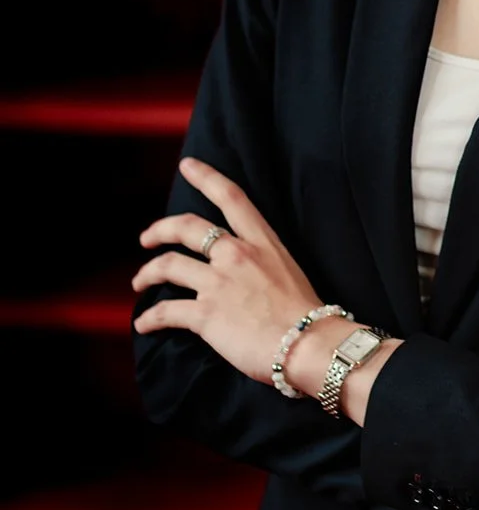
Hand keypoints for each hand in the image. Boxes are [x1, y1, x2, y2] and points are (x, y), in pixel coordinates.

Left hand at [131, 156, 320, 384]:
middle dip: (160, 229)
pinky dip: (150, 318)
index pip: (232, 197)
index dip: (206, 177)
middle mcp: (236, 255)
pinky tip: (144, 323)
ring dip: (147, 273)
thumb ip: (261, 264)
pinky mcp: (206, 315)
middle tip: (147, 238)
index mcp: (261, 242)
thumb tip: (245, 273)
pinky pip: (166, 311)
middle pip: (187, 226)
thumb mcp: (287, 271)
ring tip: (139, 282)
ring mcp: (219, 283)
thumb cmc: (305, 314)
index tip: (187, 165)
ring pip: (168, 265)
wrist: (308, 344)